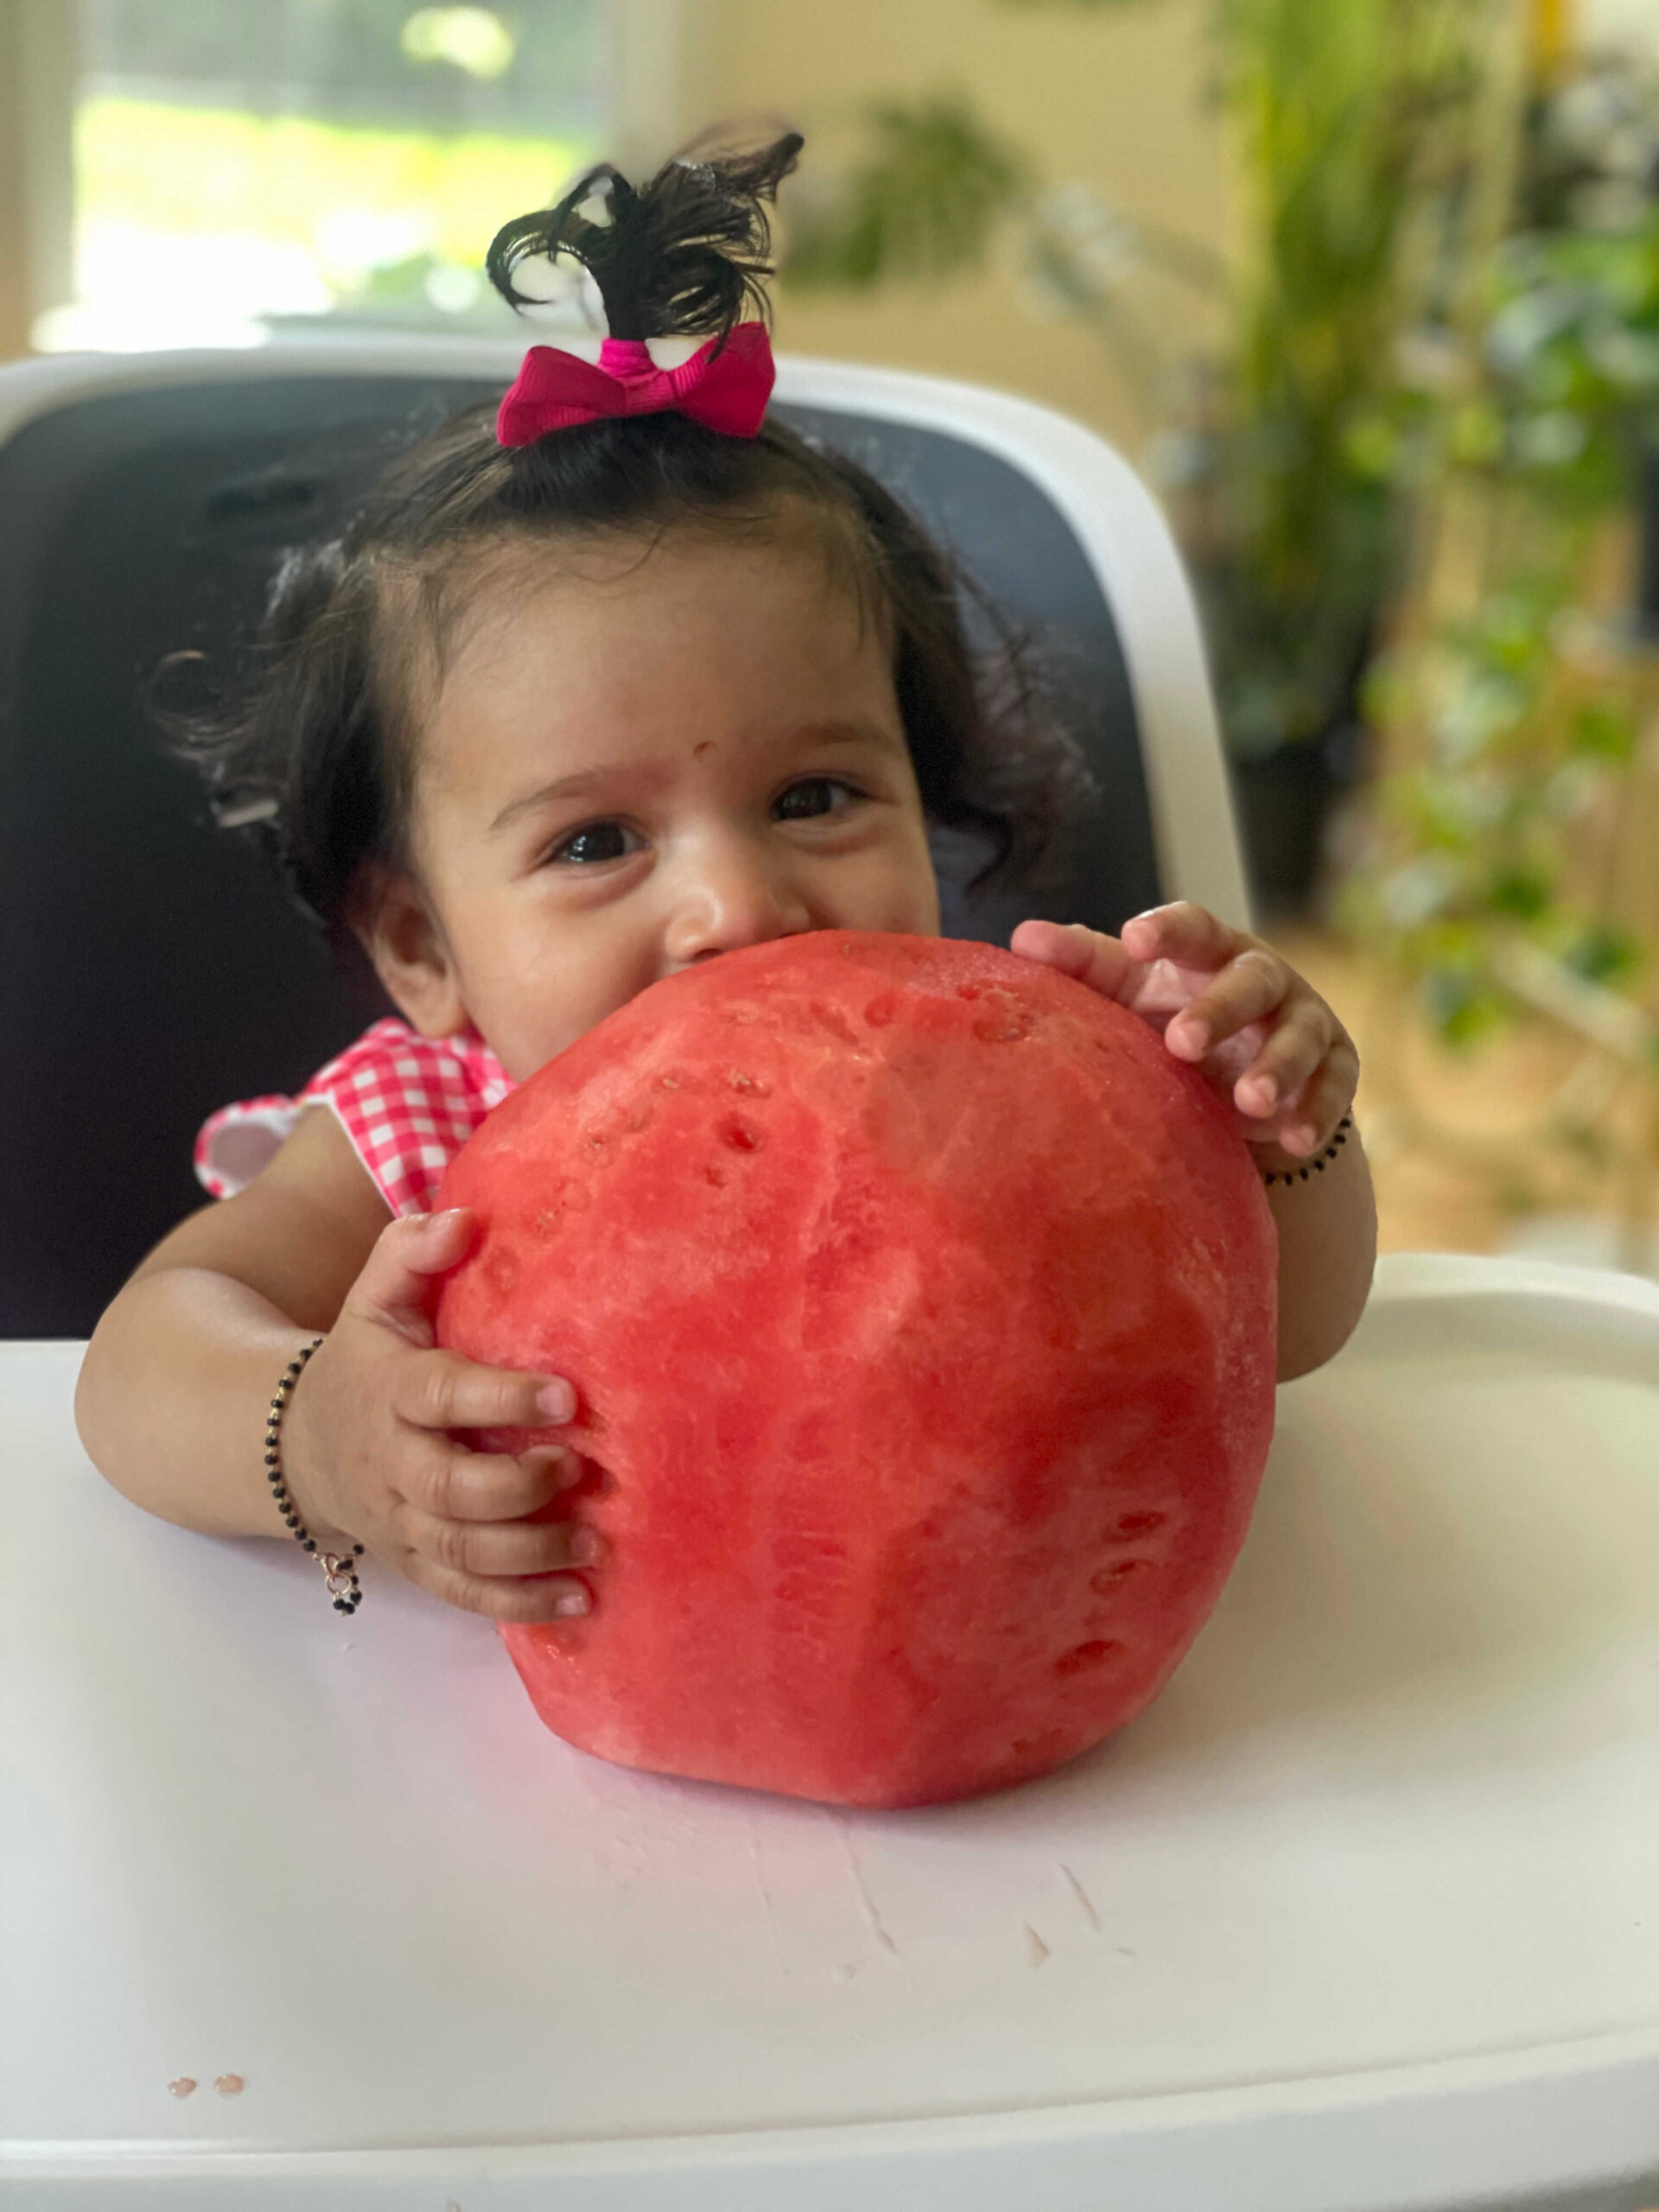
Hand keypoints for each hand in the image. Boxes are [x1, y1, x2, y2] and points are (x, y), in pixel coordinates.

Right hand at [280, 1209, 597, 1622]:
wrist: (298, 1446)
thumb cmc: (366, 1361)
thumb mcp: (373, 1299)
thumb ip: (410, 1254)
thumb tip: (464, 1220)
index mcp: (392, 1390)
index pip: (442, 1395)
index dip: (501, 1397)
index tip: (568, 1394)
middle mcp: (395, 1463)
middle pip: (451, 1489)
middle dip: (518, 1486)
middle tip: (581, 1468)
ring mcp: (403, 1521)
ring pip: (460, 1551)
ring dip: (528, 1552)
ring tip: (593, 1540)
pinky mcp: (417, 1563)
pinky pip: (462, 1594)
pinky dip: (518, 1605)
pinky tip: (578, 1602)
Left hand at [1011, 903, 1358, 1157]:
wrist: (1239, 1079)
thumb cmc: (1168, 1016)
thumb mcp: (1127, 993)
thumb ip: (1082, 965)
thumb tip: (1021, 939)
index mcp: (1208, 950)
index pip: (1194, 926)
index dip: (1167, 930)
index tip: (1133, 940)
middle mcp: (1263, 977)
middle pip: (1250, 981)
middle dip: (1221, 1010)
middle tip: (1182, 1044)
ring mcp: (1304, 1020)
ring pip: (1300, 1035)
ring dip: (1277, 1067)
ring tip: (1249, 1100)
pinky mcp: (1335, 1067)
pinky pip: (1334, 1088)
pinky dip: (1316, 1112)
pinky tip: (1294, 1140)